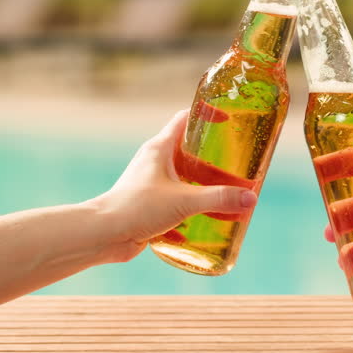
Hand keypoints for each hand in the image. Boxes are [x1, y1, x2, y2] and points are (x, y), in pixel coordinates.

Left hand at [97, 110, 256, 261]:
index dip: (207, 116)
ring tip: (229, 200)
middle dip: (215, 163)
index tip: (229, 121)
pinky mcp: (150, 208)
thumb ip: (219, 199)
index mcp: (160, 149)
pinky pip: (177, 207)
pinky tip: (207, 227)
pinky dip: (192, 215)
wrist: (102, 235)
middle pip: (191, 154)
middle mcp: (156, 163)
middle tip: (239, 168)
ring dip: (205, 191)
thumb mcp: (184, 200)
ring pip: (185, 182)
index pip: (186, 119)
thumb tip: (251, 199)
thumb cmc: (136, 208)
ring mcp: (152, 186)